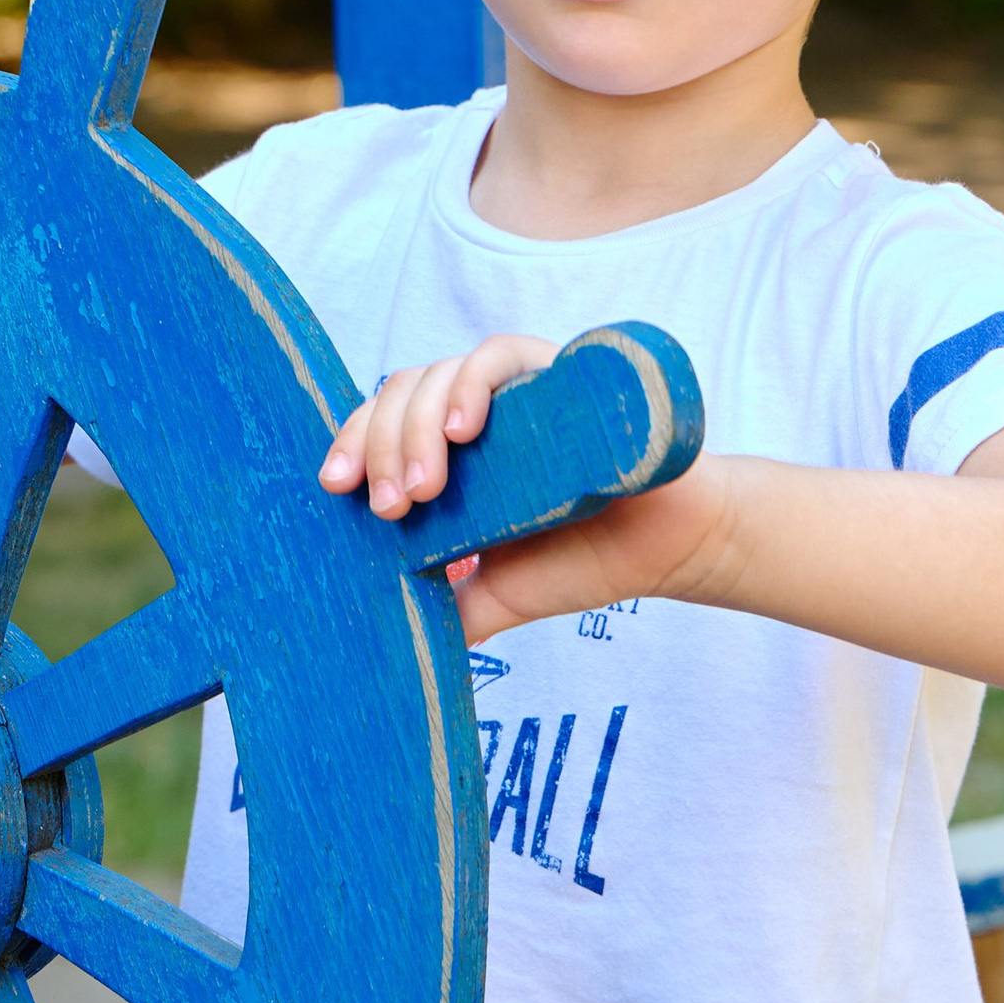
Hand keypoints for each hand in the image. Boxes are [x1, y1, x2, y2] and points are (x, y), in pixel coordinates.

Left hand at [317, 330, 723, 640]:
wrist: (667, 550)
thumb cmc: (586, 561)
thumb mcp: (496, 595)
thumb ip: (447, 611)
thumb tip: (392, 648)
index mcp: (453, 454)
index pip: (381, 427)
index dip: (352, 446)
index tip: (336, 488)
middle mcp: (478, 412)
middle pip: (399, 395)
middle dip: (379, 447)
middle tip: (393, 507)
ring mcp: (516, 390)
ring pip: (437, 374)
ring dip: (416, 427)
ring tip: (426, 488)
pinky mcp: (560, 374)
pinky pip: (499, 354)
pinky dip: (470, 384)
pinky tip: (464, 429)